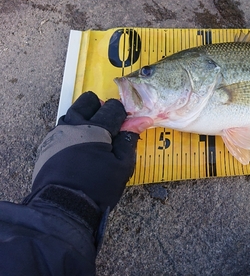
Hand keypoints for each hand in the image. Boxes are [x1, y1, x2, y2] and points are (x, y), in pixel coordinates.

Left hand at [31, 91, 151, 212]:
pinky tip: (78, 149)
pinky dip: (72, 133)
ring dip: (85, 119)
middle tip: (108, 127)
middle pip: (88, 101)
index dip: (124, 115)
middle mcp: (73, 125)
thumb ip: (129, 139)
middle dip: (100, 108)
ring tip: (93, 139)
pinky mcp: (46, 146)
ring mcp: (56, 134)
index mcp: (95, 129)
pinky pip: (61, 130)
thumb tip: (142, 120)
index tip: (127, 128)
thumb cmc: (97, 188)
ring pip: (72, 113)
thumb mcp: (122, 166)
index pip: (113, 107)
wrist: (61, 209)